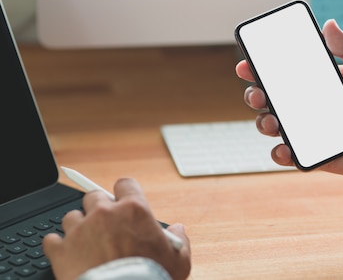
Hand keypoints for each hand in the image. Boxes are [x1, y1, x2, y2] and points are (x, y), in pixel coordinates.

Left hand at [42, 178, 190, 279]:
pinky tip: (68, 254)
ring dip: (78, 226)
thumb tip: (177, 230)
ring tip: (86, 243)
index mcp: (134, 210)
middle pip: (94, 196)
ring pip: (71, 216)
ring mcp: (80, 230)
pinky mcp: (60, 250)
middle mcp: (104, 213)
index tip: (123, 201)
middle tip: (105, 225)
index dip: (124, 192)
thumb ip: (179, 240)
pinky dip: (58, 246)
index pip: (125, 184)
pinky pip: (51, 239)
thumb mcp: (179, 260)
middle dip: (98, 208)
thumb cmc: (152, 278)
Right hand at [236, 19, 342, 176]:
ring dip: (263, 123)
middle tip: (258, 93)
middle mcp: (310, 106)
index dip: (261, 69)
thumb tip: (328, 25)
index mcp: (320, 83)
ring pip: (274, 126)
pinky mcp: (316, 155)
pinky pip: (290, 156)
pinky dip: (280, 154)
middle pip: (271, 99)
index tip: (248, 64)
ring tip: (271, 121)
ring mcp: (310, 131)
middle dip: (255, 95)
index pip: (284, 73)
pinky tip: (283, 148)